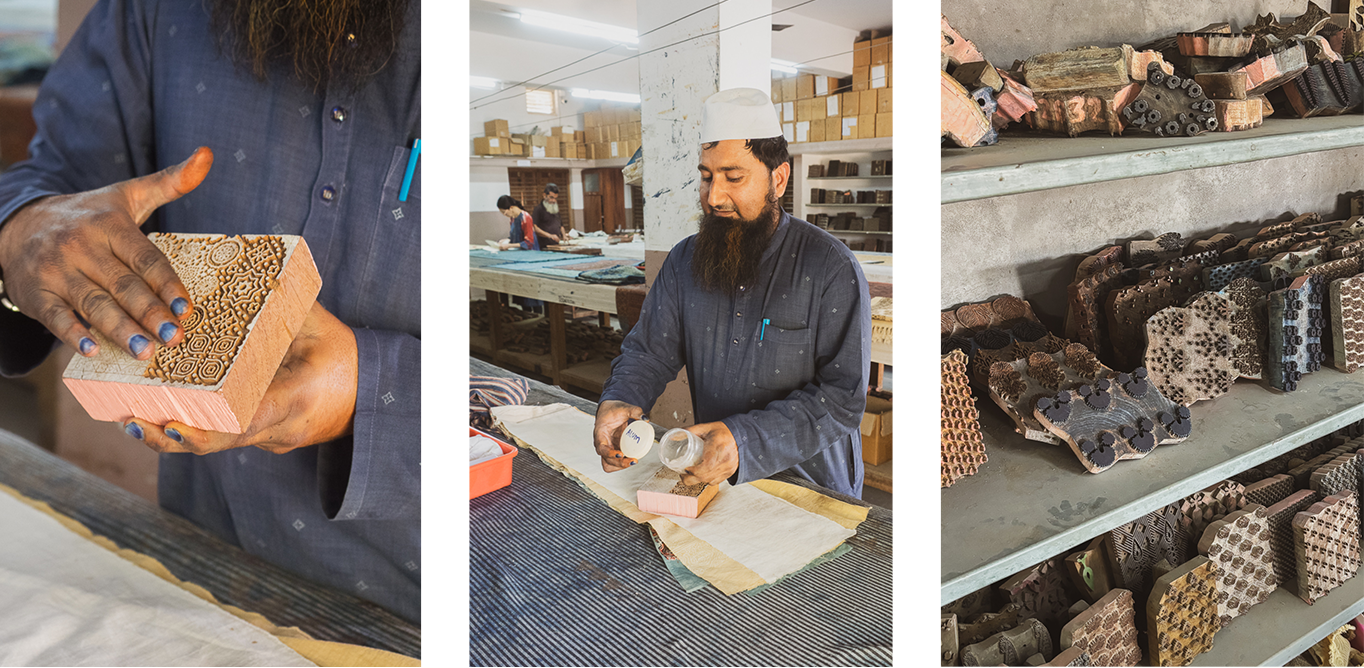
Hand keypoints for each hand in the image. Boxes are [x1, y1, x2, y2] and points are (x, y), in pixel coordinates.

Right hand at [0, 147, 212, 358]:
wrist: (20, 223)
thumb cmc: (88, 215)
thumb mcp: (127, 195)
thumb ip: (170, 182)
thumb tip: (208, 155)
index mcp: (108, 224)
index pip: (144, 258)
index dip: (166, 284)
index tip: (186, 307)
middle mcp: (81, 246)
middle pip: (122, 284)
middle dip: (149, 312)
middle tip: (174, 337)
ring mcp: (56, 270)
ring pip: (93, 303)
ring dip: (119, 329)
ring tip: (145, 351)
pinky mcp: (35, 292)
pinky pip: (55, 316)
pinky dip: (72, 335)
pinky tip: (92, 351)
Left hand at [124, 300, 357, 454]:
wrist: (369, 394)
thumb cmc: (343, 356)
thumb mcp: (316, 325)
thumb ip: (280, 301)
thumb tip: (245, 265)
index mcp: (294, 400)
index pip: (245, 425)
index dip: (204, 431)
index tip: (169, 423)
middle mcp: (278, 428)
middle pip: (218, 443)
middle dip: (170, 436)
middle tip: (131, 422)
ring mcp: (269, 439)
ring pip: (215, 443)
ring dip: (171, 435)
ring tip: (130, 420)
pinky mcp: (261, 438)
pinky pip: (222, 436)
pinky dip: (190, 428)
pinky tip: (158, 417)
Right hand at [594, 399, 643, 471]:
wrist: (608, 410)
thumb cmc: (612, 410)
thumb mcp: (624, 407)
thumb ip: (635, 411)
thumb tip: (646, 419)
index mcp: (600, 434)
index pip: (602, 448)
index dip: (610, 453)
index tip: (621, 454)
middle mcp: (601, 444)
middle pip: (606, 460)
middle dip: (620, 463)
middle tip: (633, 460)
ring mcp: (606, 449)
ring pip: (609, 464)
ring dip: (620, 466)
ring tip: (632, 461)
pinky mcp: (612, 451)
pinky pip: (614, 463)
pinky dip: (621, 465)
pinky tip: (630, 460)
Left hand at [679, 421, 738, 485]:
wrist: (740, 435)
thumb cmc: (723, 431)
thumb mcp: (705, 428)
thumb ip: (690, 431)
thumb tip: (674, 436)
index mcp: (718, 448)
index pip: (705, 466)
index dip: (693, 471)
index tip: (685, 469)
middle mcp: (724, 460)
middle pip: (705, 476)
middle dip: (691, 479)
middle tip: (683, 474)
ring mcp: (728, 468)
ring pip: (709, 481)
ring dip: (698, 480)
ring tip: (691, 474)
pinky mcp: (729, 472)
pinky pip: (716, 481)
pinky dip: (707, 480)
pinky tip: (703, 474)